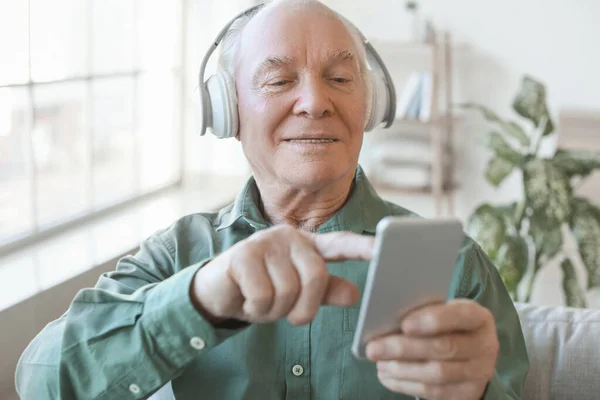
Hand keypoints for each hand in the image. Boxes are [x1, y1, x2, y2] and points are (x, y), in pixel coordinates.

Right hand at [191, 225, 373, 324]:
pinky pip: (264, 295)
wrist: (216, 292)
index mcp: (307, 245)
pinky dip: (256, 308)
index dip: (363, 247)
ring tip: (262, 302)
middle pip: (316, 276)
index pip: (340, 243)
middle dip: (304, 307)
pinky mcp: (243, 254)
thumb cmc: (262, 290)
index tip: (385, 250)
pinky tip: (246, 298)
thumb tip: (354, 295)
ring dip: (275, 311)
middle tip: (288, 314)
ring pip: (288, 290)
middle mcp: (289, 237)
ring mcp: (265, 243)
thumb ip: (325, 292)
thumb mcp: (296, 295)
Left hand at [366, 299, 498, 399]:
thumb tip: (388, 319)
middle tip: (374, 348)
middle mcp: (484, 346)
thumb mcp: (445, 311)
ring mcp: (478, 373)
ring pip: (437, 374)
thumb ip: (424, 312)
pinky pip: (433, 393)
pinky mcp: (466, 394)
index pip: (459, 316)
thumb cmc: (449, 324)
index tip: (404, 324)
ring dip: (402, 369)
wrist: (474, 352)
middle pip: (444, 348)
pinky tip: (387, 375)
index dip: (432, 320)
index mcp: (479, 318)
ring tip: (378, 362)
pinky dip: (405, 384)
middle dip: (405, 348)